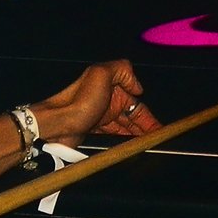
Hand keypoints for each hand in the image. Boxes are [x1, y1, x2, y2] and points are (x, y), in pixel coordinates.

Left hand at [33, 60, 162, 142]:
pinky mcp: (93, 130)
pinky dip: (124, 140)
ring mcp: (100, 116)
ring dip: (137, 135)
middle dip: (146, 128)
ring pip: (125, 127)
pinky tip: (131, 147)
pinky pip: (114, 135)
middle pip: (133, 116)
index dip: (150, 116)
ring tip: (147, 146)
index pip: (137, 102)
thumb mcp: (100, 74)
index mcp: (110, 85)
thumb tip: (137, 85)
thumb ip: (122, 70)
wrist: (56, 125)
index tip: (161, 129)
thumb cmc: (77, 102)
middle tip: (158, 141)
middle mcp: (106, 99)